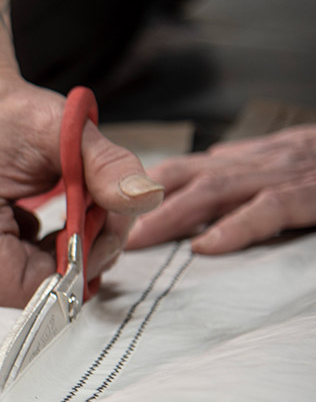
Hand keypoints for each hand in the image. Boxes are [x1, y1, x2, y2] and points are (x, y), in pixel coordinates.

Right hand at [0, 75, 165, 306]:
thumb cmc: (5, 116)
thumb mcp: (62, 129)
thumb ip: (107, 166)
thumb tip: (147, 198)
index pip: (25, 287)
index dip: (74, 269)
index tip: (101, 227)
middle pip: (18, 293)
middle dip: (69, 263)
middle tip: (95, 217)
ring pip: (7, 293)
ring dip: (50, 264)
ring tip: (64, 217)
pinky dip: (24, 262)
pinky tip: (29, 227)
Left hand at [127, 125, 315, 253]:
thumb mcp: (291, 155)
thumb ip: (250, 162)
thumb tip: (214, 158)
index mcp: (253, 157)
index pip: (187, 169)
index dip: (142, 188)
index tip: (109, 211)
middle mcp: (261, 162)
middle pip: (188, 178)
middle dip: (140, 204)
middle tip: (107, 232)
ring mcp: (285, 175)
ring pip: (215, 190)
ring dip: (169, 215)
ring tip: (136, 241)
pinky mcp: (313, 192)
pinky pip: (270, 207)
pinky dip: (235, 226)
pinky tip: (205, 246)